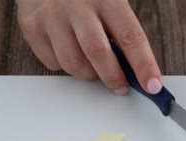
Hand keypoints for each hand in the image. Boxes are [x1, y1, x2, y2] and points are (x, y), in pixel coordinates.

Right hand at [16, 0, 161, 94]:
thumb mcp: (109, 0)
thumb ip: (122, 30)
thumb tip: (135, 69)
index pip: (130, 36)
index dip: (144, 65)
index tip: (153, 86)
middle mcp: (77, 5)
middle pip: (98, 53)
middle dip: (113, 77)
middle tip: (121, 86)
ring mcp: (51, 16)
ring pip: (73, 64)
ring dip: (88, 73)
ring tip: (92, 64)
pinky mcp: (31, 26)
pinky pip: (53, 63)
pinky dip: (65, 65)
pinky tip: (69, 49)